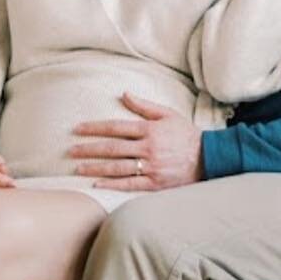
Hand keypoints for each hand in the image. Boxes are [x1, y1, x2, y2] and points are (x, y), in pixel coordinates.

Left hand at [68, 93, 203, 191]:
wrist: (209, 157)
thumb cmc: (186, 134)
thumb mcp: (168, 114)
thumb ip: (144, 106)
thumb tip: (124, 94)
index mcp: (149, 129)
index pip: (115, 127)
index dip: (94, 128)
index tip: (77, 129)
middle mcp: (148, 148)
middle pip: (112, 148)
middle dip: (89, 149)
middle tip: (71, 150)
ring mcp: (151, 166)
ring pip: (117, 167)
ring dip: (95, 168)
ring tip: (78, 168)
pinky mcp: (155, 182)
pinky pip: (130, 184)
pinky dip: (113, 184)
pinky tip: (97, 184)